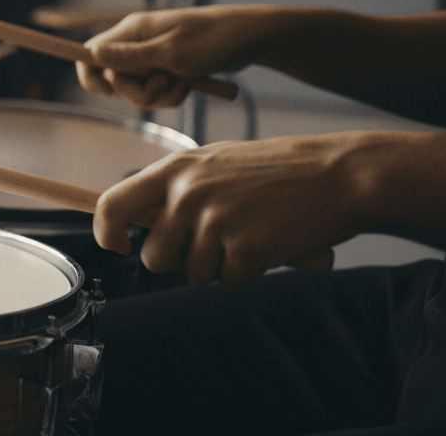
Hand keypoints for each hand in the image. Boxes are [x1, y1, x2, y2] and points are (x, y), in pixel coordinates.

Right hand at [77, 5, 286, 107]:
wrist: (250, 39)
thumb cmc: (212, 40)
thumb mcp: (170, 53)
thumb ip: (129, 57)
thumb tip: (92, 55)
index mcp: (131, 32)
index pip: (90, 54)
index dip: (92, 76)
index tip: (111, 88)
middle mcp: (136, 44)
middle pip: (113, 82)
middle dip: (138, 92)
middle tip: (163, 81)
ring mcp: (151, 58)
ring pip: (137, 92)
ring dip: (161, 95)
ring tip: (184, 80)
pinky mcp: (166, 70)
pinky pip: (157, 94)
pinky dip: (173, 94)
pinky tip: (191, 82)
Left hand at [92, 131, 431, 289]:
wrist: (338, 173)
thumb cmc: (277, 170)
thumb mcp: (216, 163)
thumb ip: (177, 189)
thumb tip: (138, 224)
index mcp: (176, 169)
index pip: (112, 204)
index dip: (107, 232)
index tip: (119, 245)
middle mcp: (188, 194)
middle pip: (154, 256)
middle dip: (178, 262)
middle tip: (212, 245)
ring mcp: (215, 222)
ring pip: (192, 274)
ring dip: (218, 266)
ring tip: (248, 235)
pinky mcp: (245, 250)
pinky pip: (229, 282)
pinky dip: (248, 273)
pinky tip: (268, 245)